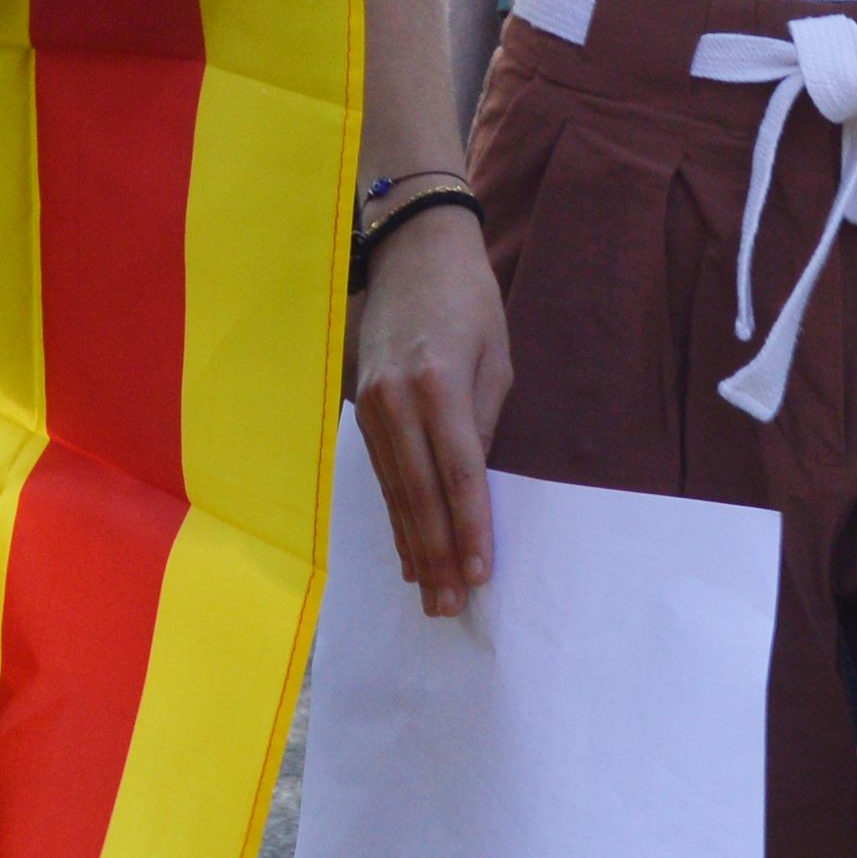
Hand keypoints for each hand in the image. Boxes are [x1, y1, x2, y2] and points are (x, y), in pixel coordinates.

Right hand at [346, 201, 508, 614]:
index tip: (481, 574)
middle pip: (419, 495)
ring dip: (413, 546)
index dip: (470, 528)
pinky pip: (382, 474)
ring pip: (394, 492)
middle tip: (450, 607)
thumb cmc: (468, 301)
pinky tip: (406, 548)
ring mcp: (372, 405)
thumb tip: (474, 488)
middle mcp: (398, 400)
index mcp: (439, 385)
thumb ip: (484, 425)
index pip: (459, 474)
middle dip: (437, 555)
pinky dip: (395, 515)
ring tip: (429, 593)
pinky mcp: (360, 407)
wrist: (411, 250)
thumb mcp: (496, 360)